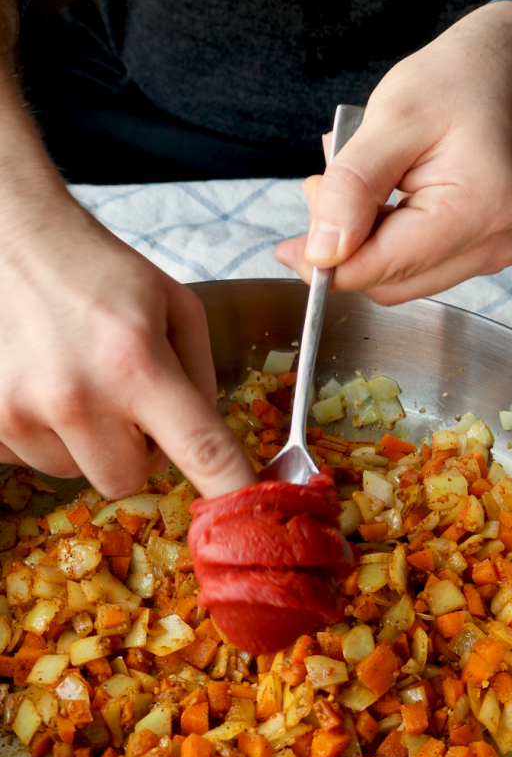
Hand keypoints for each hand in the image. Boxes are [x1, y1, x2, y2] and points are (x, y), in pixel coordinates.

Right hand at [0, 182, 254, 498]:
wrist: (12, 241)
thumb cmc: (97, 271)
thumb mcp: (174, 305)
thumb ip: (199, 377)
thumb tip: (203, 445)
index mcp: (136, 363)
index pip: (199, 449)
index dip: (229, 488)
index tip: (244, 515)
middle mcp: (77, 397)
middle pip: (127, 480)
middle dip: (133, 451)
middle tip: (122, 400)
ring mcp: (21, 412)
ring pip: (74, 472)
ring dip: (84, 440)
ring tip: (74, 378)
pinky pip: (30, 459)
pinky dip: (42, 433)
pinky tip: (39, 382)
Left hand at [275, 1, 511, 302]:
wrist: (503, 69)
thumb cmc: (454, 82)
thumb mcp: (390, 120)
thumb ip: (351, 189)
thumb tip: (322, 253)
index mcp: (478, 211)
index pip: (383, 268)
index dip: (329, 265)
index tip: (289, 246)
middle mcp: (492, 243)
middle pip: (388, 281)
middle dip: (344, 246)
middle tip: (320, 186)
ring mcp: (490, 251)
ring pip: (397, 278)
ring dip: (362, 240)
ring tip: (353, 180)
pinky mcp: (480, 250)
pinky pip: (414, 264)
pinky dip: (384, 237)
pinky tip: (378, 195)